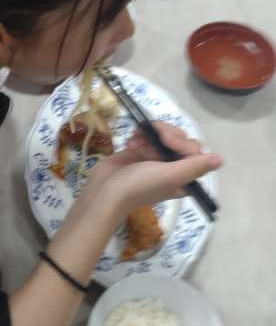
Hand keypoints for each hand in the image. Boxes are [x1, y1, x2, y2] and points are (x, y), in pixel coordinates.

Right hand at [82, 121, 221, 221]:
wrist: (106, 191)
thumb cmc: (140, 186)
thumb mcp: (170, 176)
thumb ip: (194, 167)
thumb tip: (220, 159)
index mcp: (183, 175)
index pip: (193, 148)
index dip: (181, 141)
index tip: (166, 141)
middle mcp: (171, 166)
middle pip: (178, 139)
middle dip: (164, 134)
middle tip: (149, 140)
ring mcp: (154, 158)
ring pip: (161, 135)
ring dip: (149, 135)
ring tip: (136, 144)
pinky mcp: (138, 152)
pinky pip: (146, 136)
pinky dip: (138, 136)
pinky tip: (130, 143)